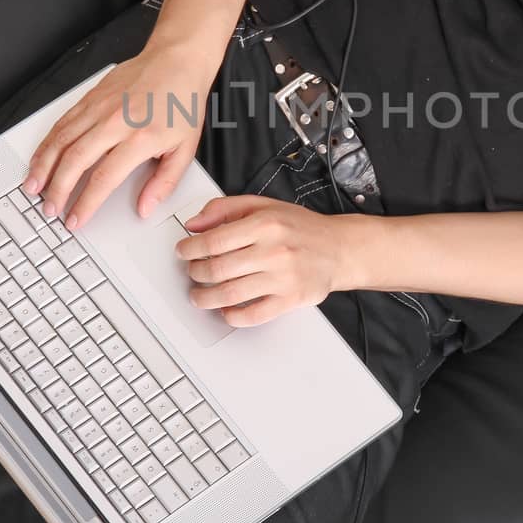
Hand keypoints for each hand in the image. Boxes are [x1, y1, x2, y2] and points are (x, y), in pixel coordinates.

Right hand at [23, 40, 220, 228]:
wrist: (176, 60)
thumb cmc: (181, 102)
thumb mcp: (186, 149)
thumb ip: (164, 183)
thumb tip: (145, 208)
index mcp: (141, 138)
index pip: (104, 178)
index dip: (86, 203)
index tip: (76, 220)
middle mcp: (116, 121)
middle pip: (75, 160)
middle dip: (57, 189)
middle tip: (50, 209)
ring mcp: (100, 107)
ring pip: (61, 140)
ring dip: (43, 166)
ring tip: (33, 187)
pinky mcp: (90, 97)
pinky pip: (62, 122)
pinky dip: (47, 143)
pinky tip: (40, 158)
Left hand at [175, 196, 359, 326]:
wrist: (339, 248)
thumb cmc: (300, 228)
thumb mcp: (263, 205)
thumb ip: (225, 209)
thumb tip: (194, 224)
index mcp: (265, 224)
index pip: (214, 241)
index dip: (190, 249)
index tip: (183, 252)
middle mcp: (274, 251)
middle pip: (218, 270)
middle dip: (195, 273)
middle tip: (192, 272)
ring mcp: (283, 278)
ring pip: (231, 295)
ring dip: (206, 299)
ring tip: (199, 296)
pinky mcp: (291, 300)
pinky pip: (253, 315)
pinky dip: (233, 317)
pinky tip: (226, 311)